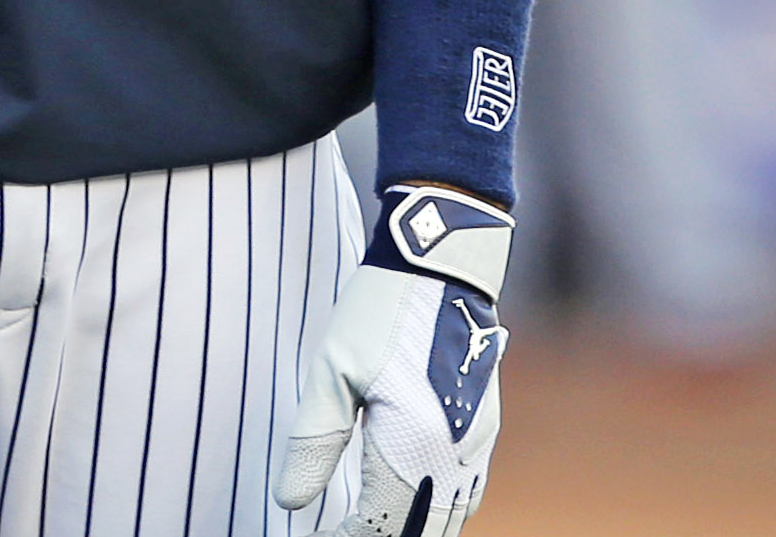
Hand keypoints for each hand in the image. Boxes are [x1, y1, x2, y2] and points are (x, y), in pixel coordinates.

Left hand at [279, 184, 513, 536]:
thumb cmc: (380, 312)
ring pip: (451, 517)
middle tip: (341, 532)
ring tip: (368, 525)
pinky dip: (439, 509)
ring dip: (414, 529)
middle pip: (421, 530)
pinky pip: (467, 491)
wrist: (444, 265)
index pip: (380, 525)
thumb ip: (313, 443)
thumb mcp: (332, 374)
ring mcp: (477, 444)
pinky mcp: (485, 428)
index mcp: (412, 446)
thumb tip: (290, 502)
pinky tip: (413, 503)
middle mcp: (454, 455)